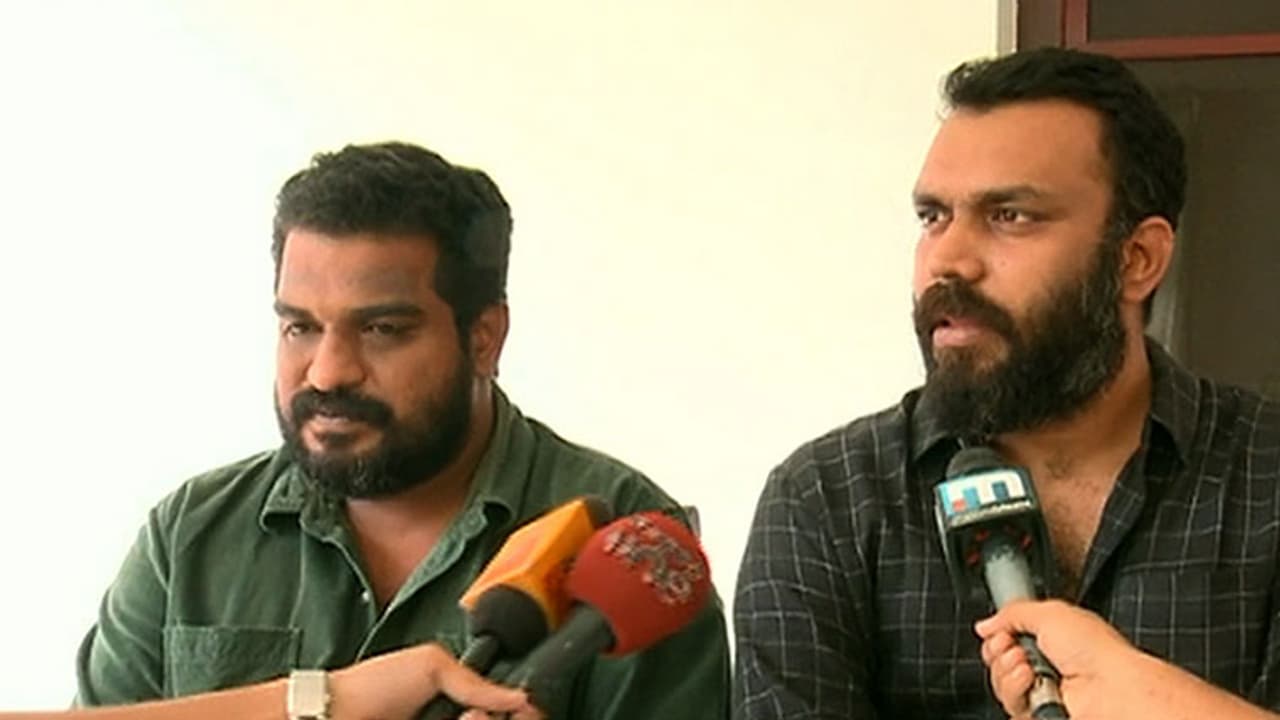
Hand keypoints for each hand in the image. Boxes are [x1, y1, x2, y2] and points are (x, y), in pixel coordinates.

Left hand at [328, 643, 541, 719]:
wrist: (333, 715)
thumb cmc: (374, 684)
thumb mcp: (431, 666)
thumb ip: (476, 681)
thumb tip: (520, 695)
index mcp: (458, 694)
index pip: (504, 705)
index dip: (521, 708)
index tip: (527, 710)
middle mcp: (454, 718)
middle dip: (492, 718)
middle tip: (471, 713)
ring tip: (461, 719)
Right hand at [974, 600, 1274, 719]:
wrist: (1110, 686)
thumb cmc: (1096, 650)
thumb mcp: (1050, 612)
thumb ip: (1012, 613)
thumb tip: (985, 624)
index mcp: (1050, 637)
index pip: (1007, 635)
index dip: (999, 632)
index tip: (1003, 629)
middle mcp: (1044, 664)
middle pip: (998, 658)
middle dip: (1000, 649)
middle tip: (1014, 646)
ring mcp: (1040, 690)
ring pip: (1000, 681)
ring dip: (1007, 669)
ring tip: (1028, 665)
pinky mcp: (1037, 713)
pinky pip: (1009, 702)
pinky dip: (1015, 689)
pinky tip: (1031, 680)